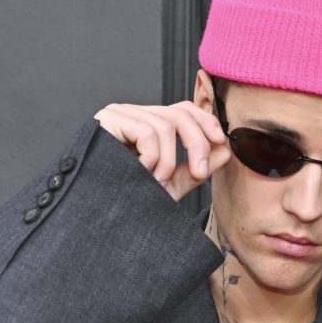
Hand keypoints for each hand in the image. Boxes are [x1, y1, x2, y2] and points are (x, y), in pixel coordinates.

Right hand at [94, 101, 231, 200]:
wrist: (95, 213)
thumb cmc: (126, 198)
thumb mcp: (169, 185)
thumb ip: (195, 168)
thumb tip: (225, 149)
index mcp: (148, 124)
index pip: (184, 109)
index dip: (206, 121)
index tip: (221, 142)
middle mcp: (134, 114)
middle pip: (181, 113)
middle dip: (197, 144)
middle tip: (199, 173)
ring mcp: (120, 114)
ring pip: (166, 125)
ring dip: (168, 162)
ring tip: (155, 182)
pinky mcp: (108, 119)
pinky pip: (147, 132)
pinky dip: (151, 159)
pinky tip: (139, 173)